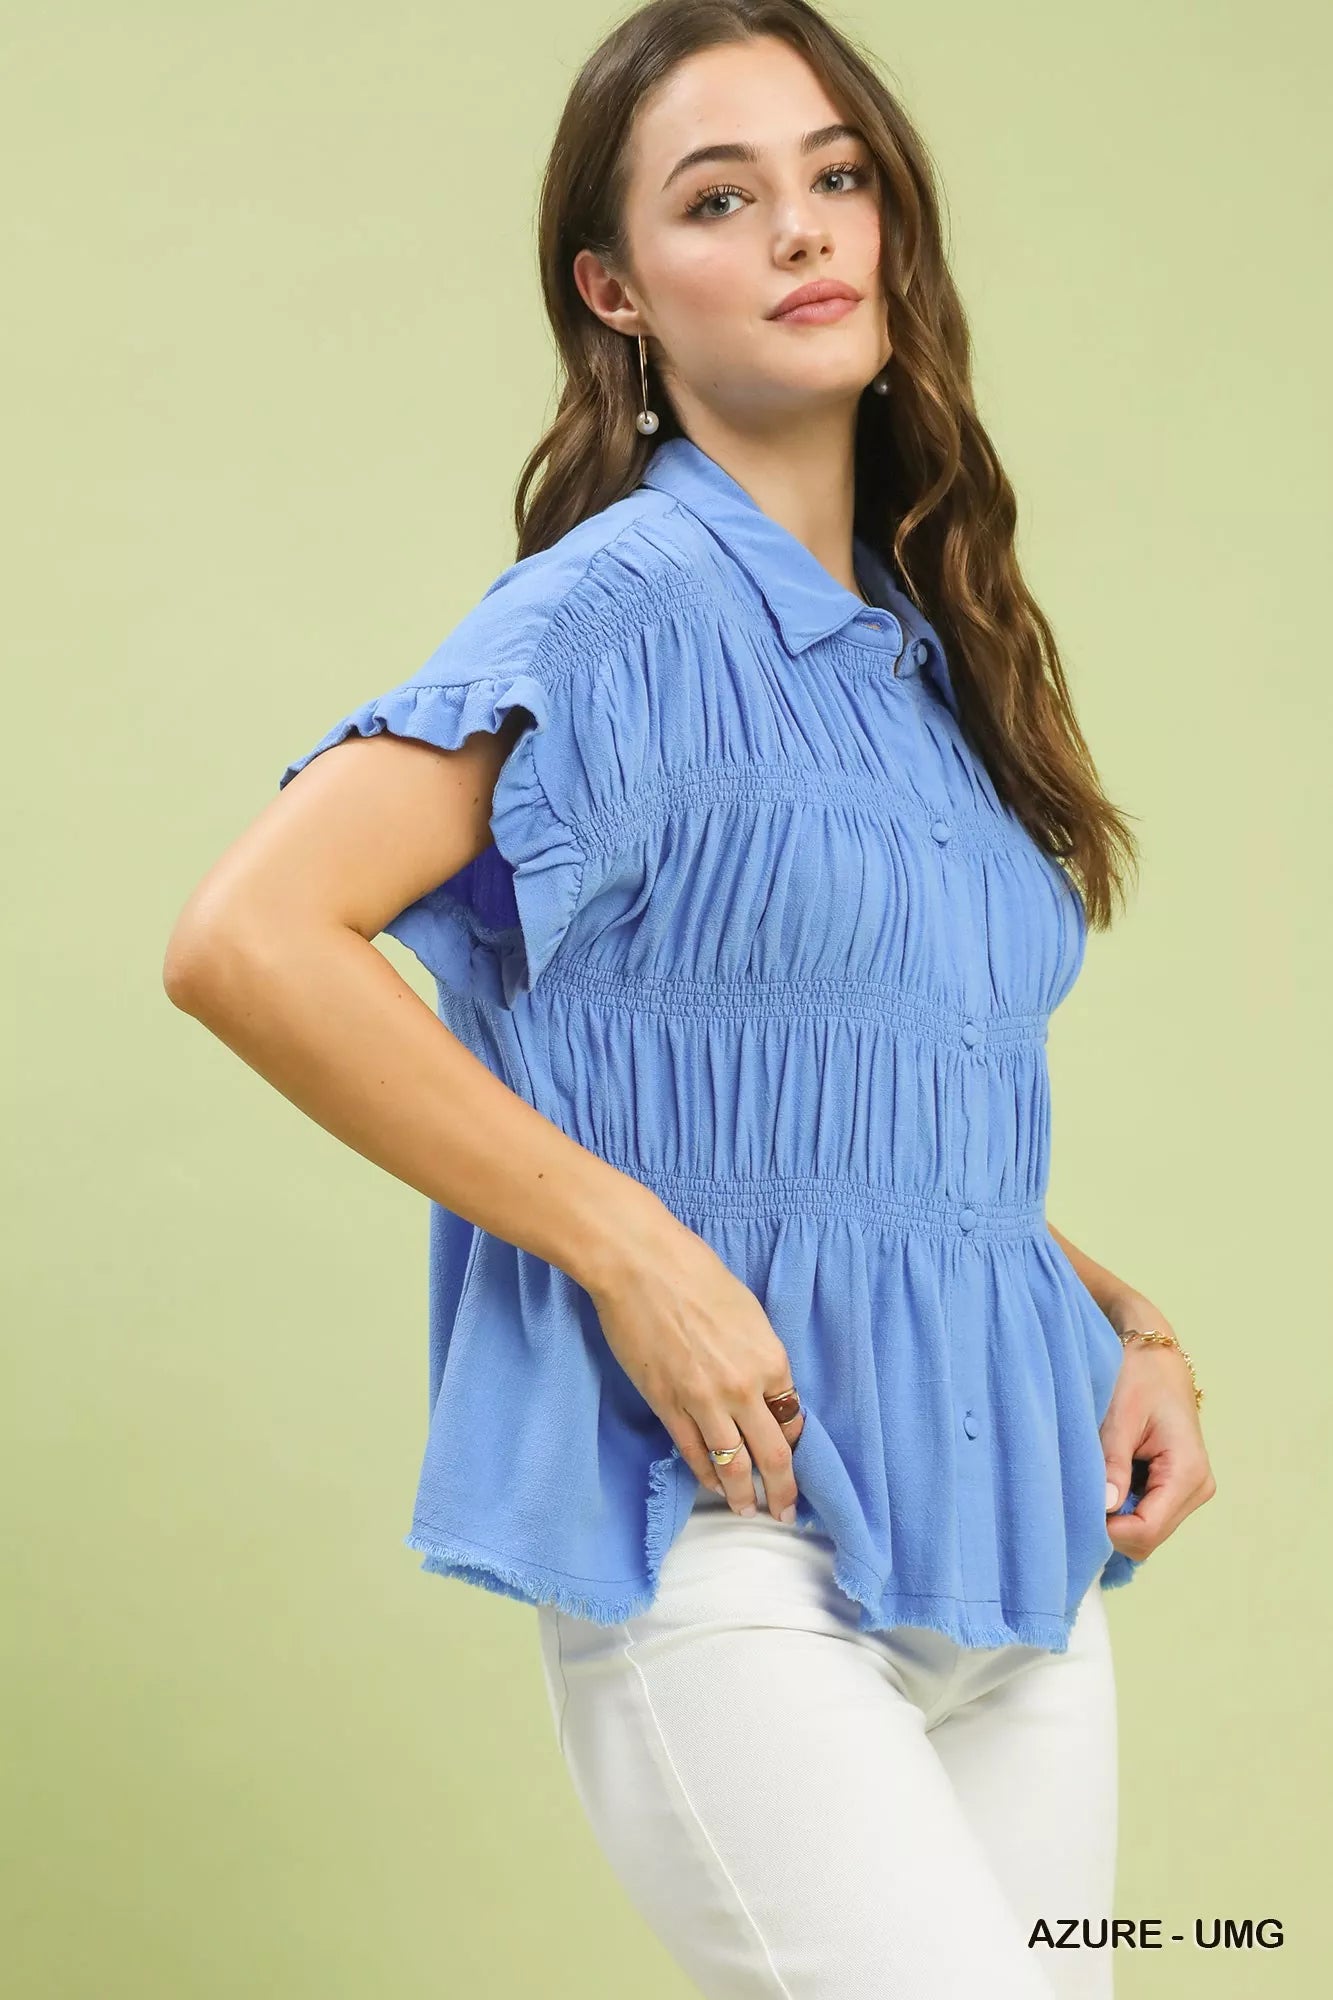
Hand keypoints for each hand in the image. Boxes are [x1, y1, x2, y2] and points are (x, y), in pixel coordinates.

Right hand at [584, 1195, 805, 1521]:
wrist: (641, 1265)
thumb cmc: (695, 1273)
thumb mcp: (748, 1311)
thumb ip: (759, 1353)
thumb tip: (763, 1384)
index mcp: (772, 1360)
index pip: (793, 1420)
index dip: (795, 1446)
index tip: (792, 1459)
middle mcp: (745, 1388)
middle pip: (774, 1456)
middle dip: (782, 1491)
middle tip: (785, 1512)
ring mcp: (705, 1402)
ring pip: (734, 1465)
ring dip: (743, 1495)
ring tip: (748, 1510)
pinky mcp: (668, 1405)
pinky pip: (693, 1452)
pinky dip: (706, 1475)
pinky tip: (713, 1486)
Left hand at [1100, 1289, 1215, 1563]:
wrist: (1154, 1354)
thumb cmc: (1138, 1375)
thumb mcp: (1119, 1416)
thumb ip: (1112, 1463)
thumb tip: (1102, 1508)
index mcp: (1188, 1471)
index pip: (1148, 1530)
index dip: (1109, 1532)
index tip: (1074, 1512)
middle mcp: (1197, 1488)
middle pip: (1147, 1538)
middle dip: (1109, 1527)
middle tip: (1073, 1498)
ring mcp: (1188, 1491)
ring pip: (1145, 1531)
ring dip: (1113, 1517)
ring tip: (1087, 1484)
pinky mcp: (1175, 1487)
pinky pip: (1144, 1514)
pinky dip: (1119, 1507)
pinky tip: (1101, 1482)